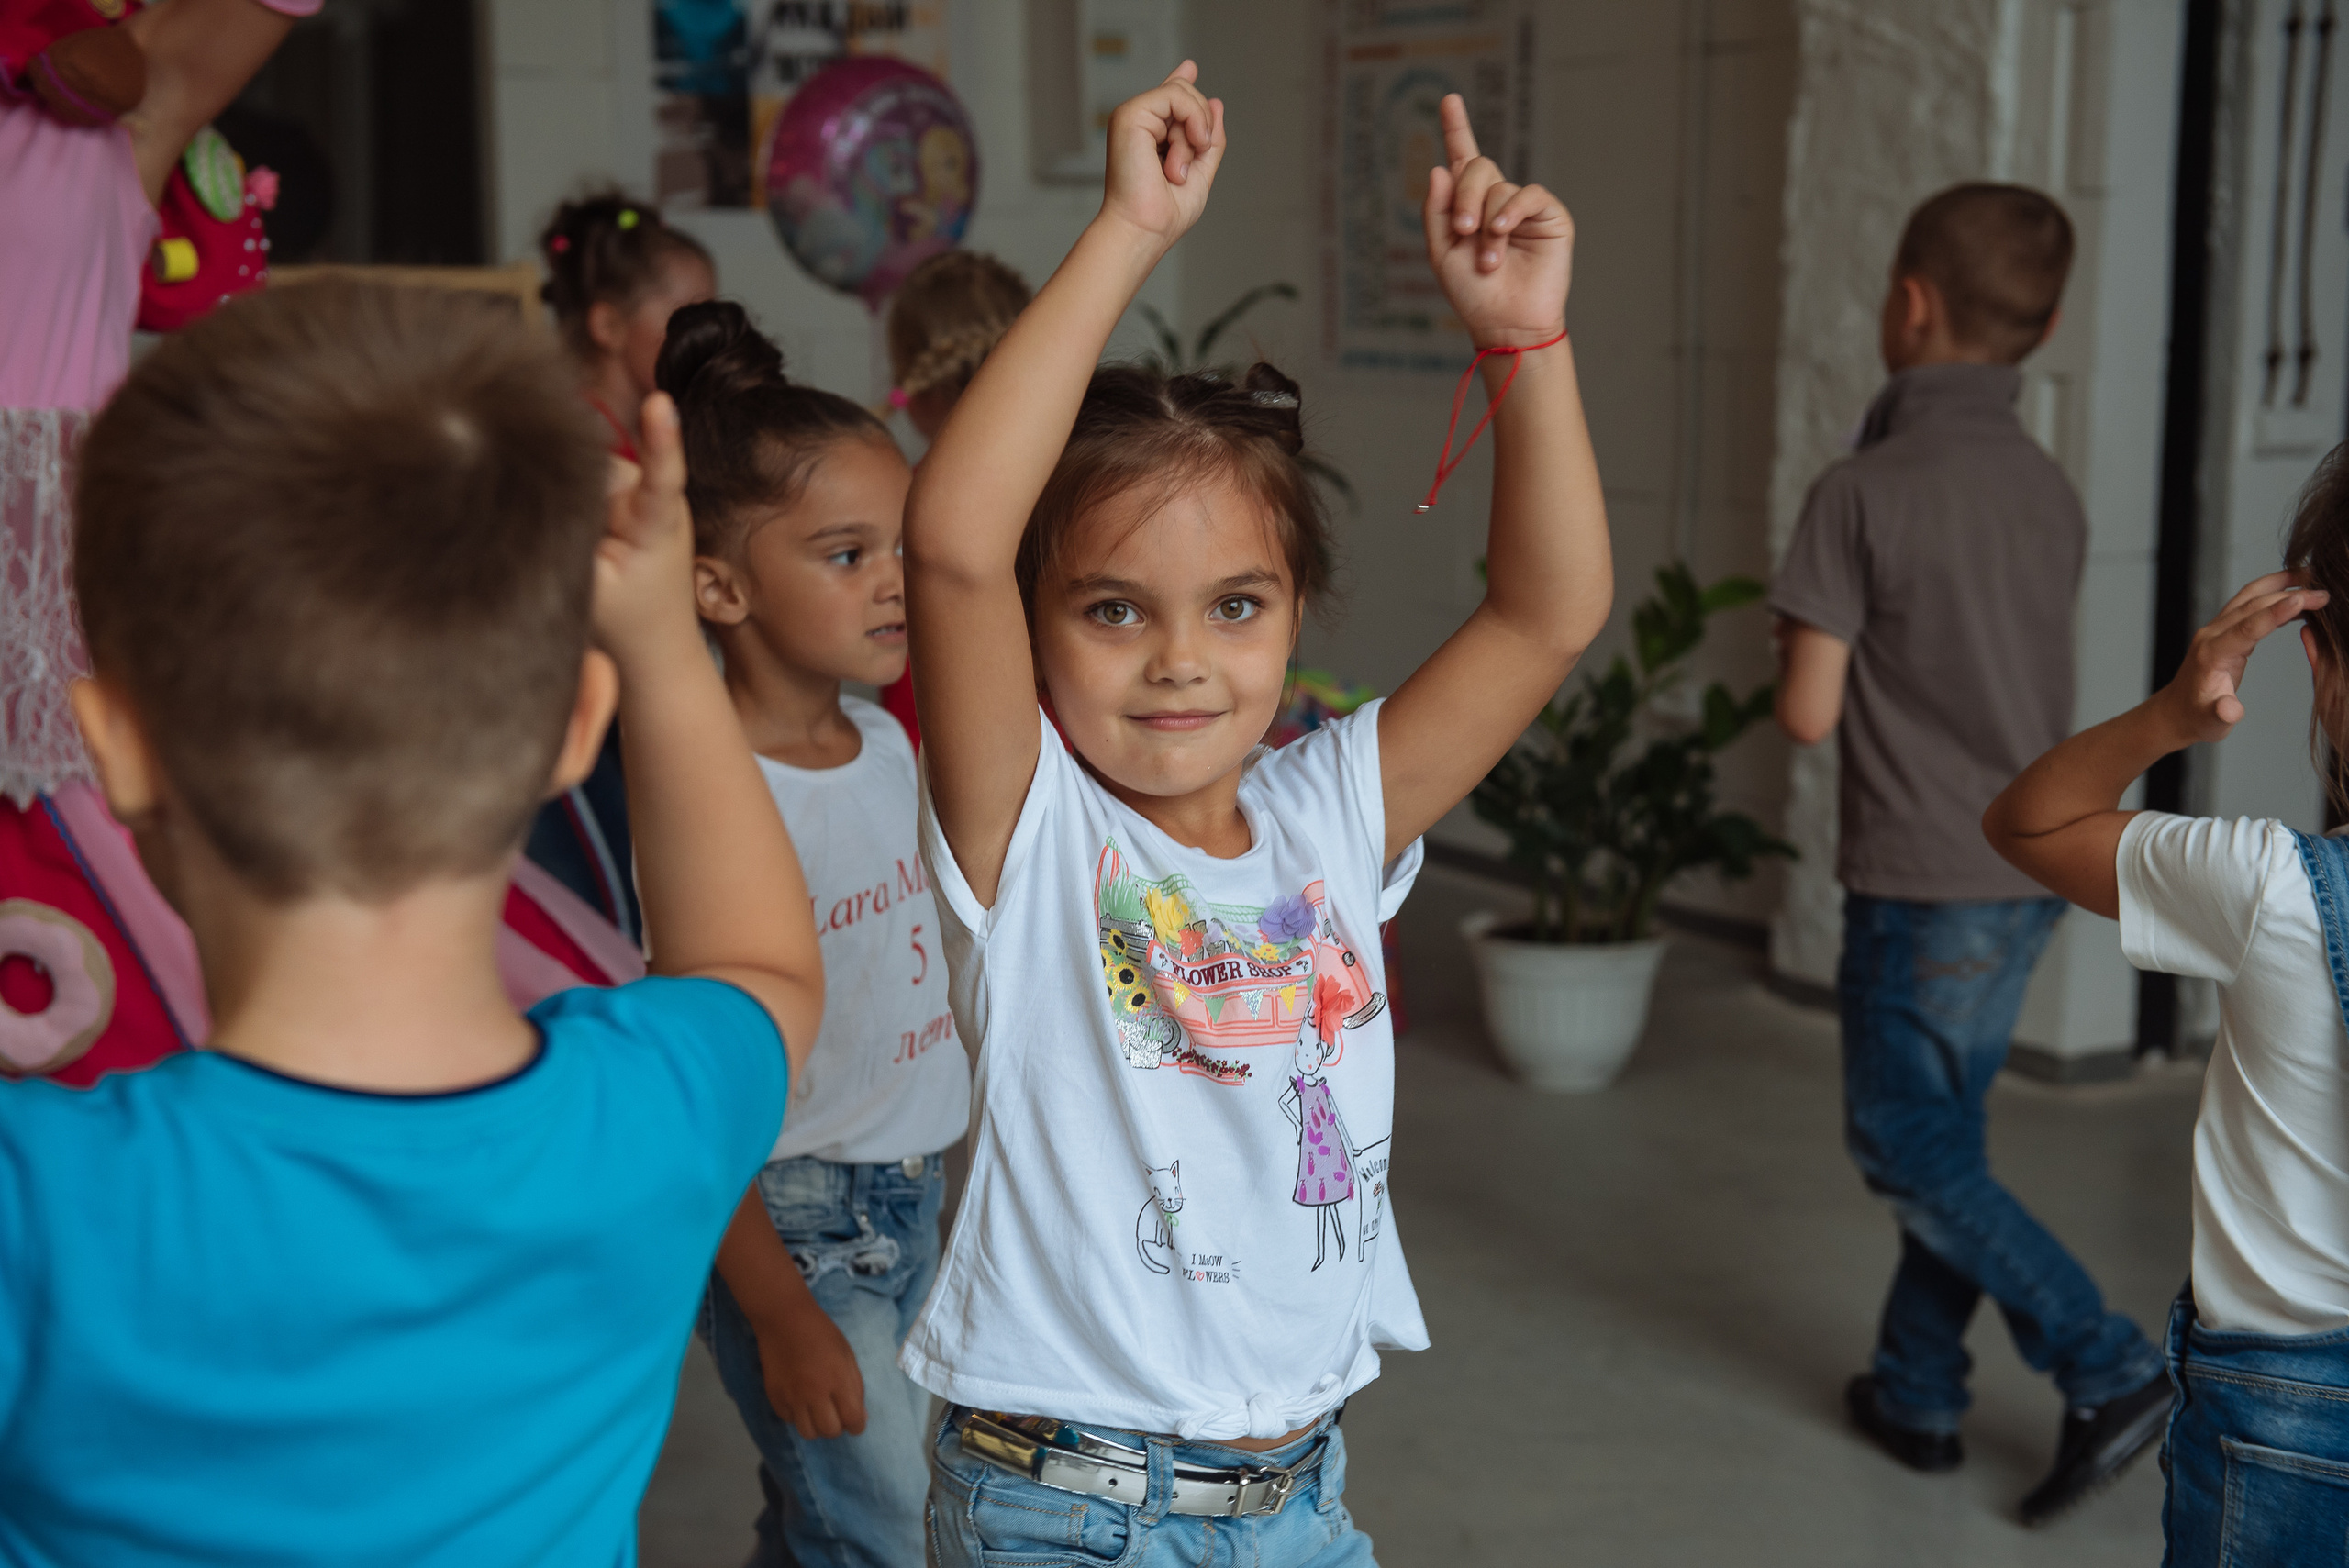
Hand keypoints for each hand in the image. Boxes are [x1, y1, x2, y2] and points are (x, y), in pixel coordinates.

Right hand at [591, 392, 699, 665]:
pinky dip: (576, 496)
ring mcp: (643, 491)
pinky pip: (588, 476)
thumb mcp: (591, 589)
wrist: (655, 644)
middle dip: (573, 490)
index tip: (661, 405)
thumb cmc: (625, 622)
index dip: (659, 439)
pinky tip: (585, 529)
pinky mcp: (629, 491)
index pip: (660, 476)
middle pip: (597, 465)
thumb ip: (569, 539)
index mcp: (658, 525)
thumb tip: (534, 486)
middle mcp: (658, 498)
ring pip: (587, 469)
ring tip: (590, 545)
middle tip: (584, 545)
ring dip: (574, 498)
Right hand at [750, 1292, 868, 1438]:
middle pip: (830, 1431)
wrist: (785, 1319)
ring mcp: (792, 1397)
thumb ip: (855, 1387)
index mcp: (838, 1380)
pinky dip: (797, 1416)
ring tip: (817, 1411)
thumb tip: (861, 1417)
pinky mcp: (774, 1397)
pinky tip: (799, 1400)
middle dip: (837, 1427)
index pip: (853, 1420)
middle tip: (835, 1414)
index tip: (855, 1421)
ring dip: (816, 1426)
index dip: (857, 1425)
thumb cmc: (822, 1333)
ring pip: (808, 1433)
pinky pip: (789, 1420)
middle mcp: (815, 1393)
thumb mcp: (847, 1355)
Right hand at [1099, 60, 1225, 247]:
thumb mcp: (1200, 172)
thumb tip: (1216, 102)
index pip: (1169, 99)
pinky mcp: (1130, 114)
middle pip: (1187, 95)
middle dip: (1201, 129)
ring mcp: (1132, 115)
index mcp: (1150, 136)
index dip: (1181, 81)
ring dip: (1194, 135)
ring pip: (1184, 94)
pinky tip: (1184, 150)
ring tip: (1175, 171)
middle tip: (1183, 170)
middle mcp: (1140, 123)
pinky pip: (1176, 95)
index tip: (1190, 68)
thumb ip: (1209, 139)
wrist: (1144, 229)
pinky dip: (1191, 121)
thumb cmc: (1166, 212)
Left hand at [1421, 93, 1571, 347]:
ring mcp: (1524, 207)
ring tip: (1489, 259)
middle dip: (1464, 196)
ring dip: (1486, 224)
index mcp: (1469, 206)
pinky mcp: (1549, 216)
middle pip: (1477, 166)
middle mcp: (1497, 200)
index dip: (1456, 128)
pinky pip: (1528, 195)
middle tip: (1464, 230)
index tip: (1448, 99)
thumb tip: (1439, 167)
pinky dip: (1510, 212)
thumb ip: (1437, 210)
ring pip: (1499, 186)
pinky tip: (1501, 233)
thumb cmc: (1473, 293)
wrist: (1505, 323)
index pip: (1463, 159)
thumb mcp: (1442, 252)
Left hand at [2154, 571, 2328, 745]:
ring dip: (2280, 584)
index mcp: (2211, 654)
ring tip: (2313, 576)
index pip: (2246, 627)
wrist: (2177, 712)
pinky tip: (2299, 597)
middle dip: (2289, 596)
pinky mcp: (2225, 629)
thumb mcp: (2211, 722)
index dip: (2275, 613)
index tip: (2301, 598)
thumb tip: (2230, 710)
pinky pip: (2250, 604)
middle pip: (2252, 606)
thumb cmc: (2197, 718)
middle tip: (2325, 594)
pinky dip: (2274, 595)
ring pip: (2249, 597)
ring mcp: (2216, 629)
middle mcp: (2212, 635)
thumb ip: (2221, 714)